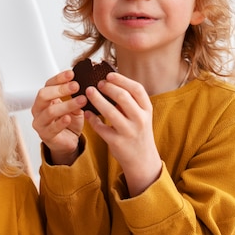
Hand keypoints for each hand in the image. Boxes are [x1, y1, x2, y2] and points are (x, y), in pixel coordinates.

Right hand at [31, 69, 85, 164]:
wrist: (67, 142)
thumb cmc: (68, 123)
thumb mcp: (74, 106)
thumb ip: (75, 97)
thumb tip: (84, 86)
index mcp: (44, 99)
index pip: (48, 84)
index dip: (59, 78)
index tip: (72, 73)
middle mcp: (39, 109)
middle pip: (44, 95)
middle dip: (60, 89)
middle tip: (76, 86)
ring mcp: (40, 123)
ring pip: (50, 111)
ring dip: (67, 105)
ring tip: (81, 100)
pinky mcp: (46, 135)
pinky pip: (52, 128)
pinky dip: (61, 122)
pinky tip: (69, 118)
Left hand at [85, 72, 161, 195]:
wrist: (142, 160)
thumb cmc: (138, 132)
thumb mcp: (141, 115)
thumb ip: (130, 101)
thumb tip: (110, 81)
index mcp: (147, 110)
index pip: (137, 89)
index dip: (122, 80)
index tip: (109, 75)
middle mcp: (140, 120)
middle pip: (123, 97)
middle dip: (108, 88)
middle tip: (97, 83)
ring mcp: (128, 132)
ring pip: (110, 112)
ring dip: (97, 100)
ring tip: (88, 92)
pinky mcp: (117, 142)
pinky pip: (101, 127)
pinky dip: (92, 119)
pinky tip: (87, 112)